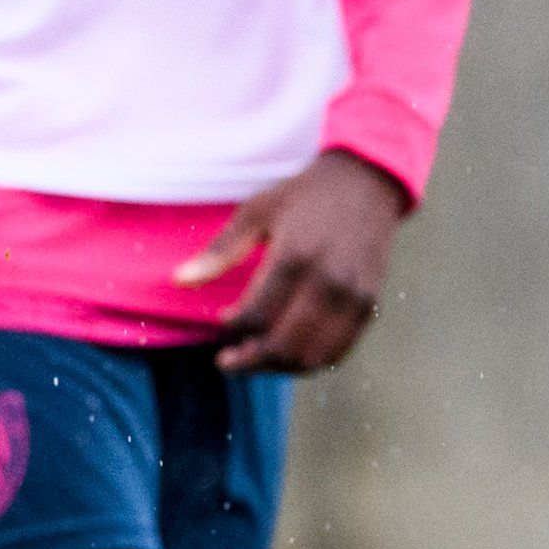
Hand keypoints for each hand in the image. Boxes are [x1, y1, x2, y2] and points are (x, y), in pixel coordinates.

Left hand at [176, 150, 408, 373]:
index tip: (223, 320)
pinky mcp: (369, 303)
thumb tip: (179, 280)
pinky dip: (310, 361)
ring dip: (278, 367)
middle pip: (284, 345)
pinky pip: (338, 351)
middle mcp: (327, 281)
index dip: (233, 328)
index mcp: (295, 256)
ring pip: (311, 356)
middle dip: (250, 360)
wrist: (367, 180)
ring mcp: (352, 295)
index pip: (256, 316)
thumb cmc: (306, 195)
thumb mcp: (257, 211)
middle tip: (229, 361)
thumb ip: (220, 251)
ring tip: (257, 360)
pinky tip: (290, 353)